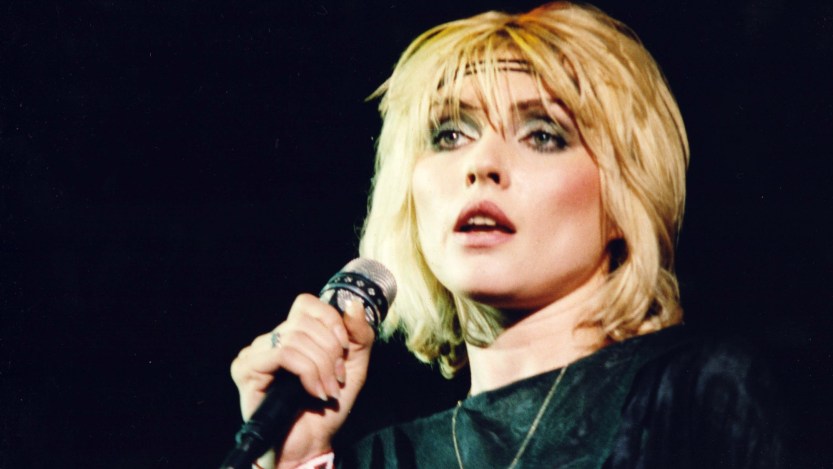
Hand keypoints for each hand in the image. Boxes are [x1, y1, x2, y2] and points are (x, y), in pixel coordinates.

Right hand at [231, 294, 374, 467]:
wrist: (309, 445)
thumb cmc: (326, 409)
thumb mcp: (353, 367)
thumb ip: (359, 335)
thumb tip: (353, 304)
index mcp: (292, 334)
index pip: (307, 304)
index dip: (330, 321)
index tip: (344, 350)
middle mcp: (270, 339)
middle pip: (305, 321)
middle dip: (330, 352)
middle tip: (337, 379)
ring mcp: (255, 352)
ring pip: (296, 337)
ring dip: (321, 367)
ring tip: (327, 391)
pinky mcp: (245, 369)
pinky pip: (283, 353)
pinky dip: (307, 372)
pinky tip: (313, 392)